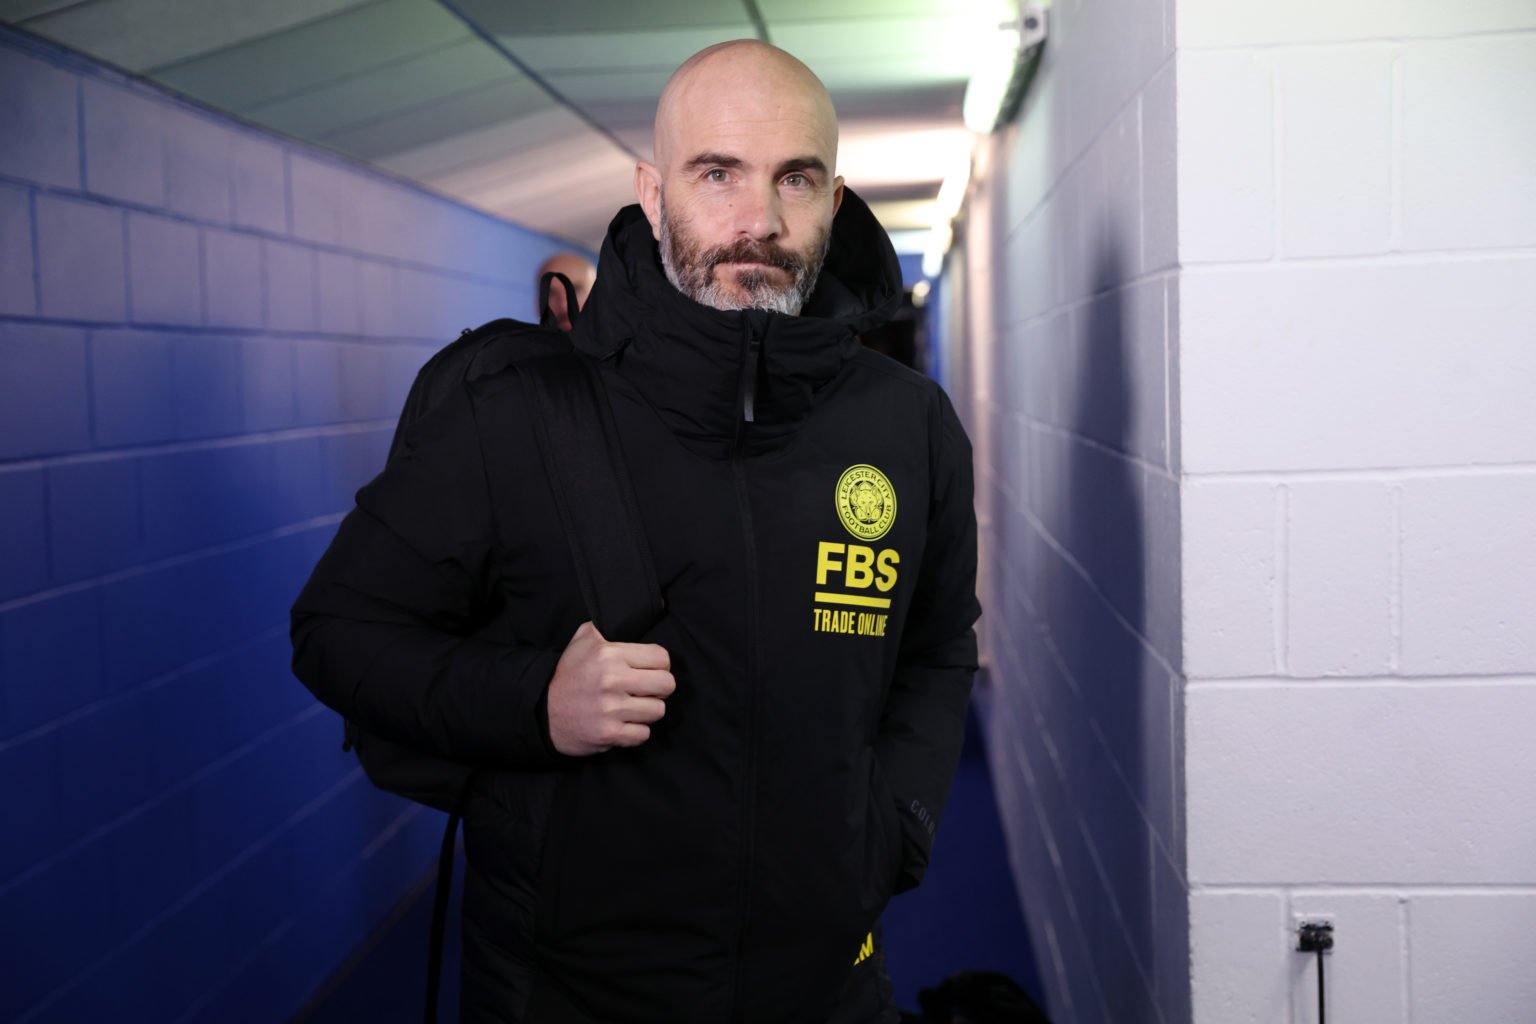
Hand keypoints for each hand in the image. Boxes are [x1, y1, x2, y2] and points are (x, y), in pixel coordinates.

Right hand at [546, 621, 674, 755]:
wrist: (542, 711)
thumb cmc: (568, 674)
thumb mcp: (583, 640)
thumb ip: (607, 626)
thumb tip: (635, 615)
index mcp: (609, 654)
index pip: (661, 657)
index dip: (659, 664)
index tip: (649, 670)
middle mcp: (612, 681)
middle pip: (667, 684)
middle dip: (659, 687)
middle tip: (646, 689)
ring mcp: (611, 710)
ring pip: (658, 710)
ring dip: (647, 710)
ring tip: (632, 706)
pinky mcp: (609, 734)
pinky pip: (643, 734)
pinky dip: (635, 731)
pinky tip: (623, 723)